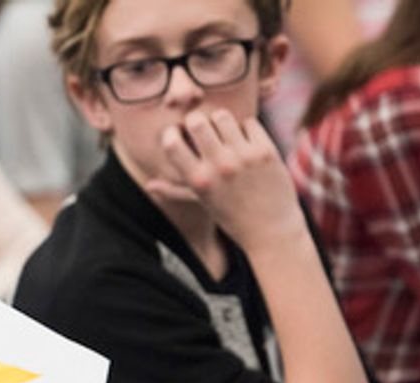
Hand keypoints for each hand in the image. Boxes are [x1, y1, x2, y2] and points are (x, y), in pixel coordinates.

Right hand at [145, 109, 304, 251]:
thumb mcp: (201, 202)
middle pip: (197, 121)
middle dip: (197, 120)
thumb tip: (149, 185)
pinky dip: (245, 128)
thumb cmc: (232, 215)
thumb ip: (174, 191)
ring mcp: (243, 158)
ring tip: (225, 132)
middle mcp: (218, 167)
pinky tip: (246, 141)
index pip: (171, 144)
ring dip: (221, 121)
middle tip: (202, 127)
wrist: (270, 228)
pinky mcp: (265, 151)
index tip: (177, 134)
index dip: (171, 133)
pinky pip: (249, 123)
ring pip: (223, 117)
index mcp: (198, 181)